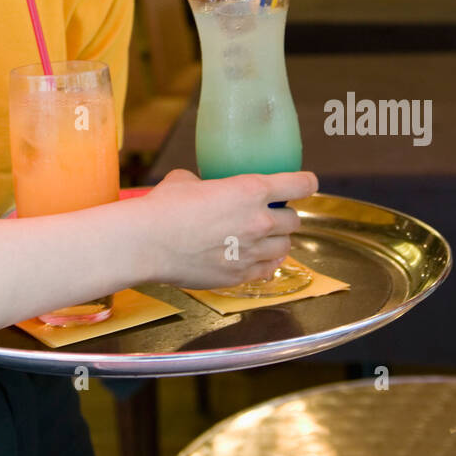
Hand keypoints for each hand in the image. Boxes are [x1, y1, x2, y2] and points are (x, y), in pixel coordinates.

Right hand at [137, 167, 318, 287]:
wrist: (147, 243)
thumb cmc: (163, 208)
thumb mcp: (185, 180)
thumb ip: (206, 183)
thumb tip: (203, 187)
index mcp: (250, 189)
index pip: (299, 185)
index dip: (307, 182)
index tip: (308, 182)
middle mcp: (259, 221)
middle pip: (294, 220)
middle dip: (286, 215)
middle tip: (272, 214)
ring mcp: (252, 251)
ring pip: (284, 246)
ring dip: (277, 240)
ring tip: (263, 238)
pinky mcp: (240, 275)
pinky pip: (268, 269)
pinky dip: (266, 262)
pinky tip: (256, 257)